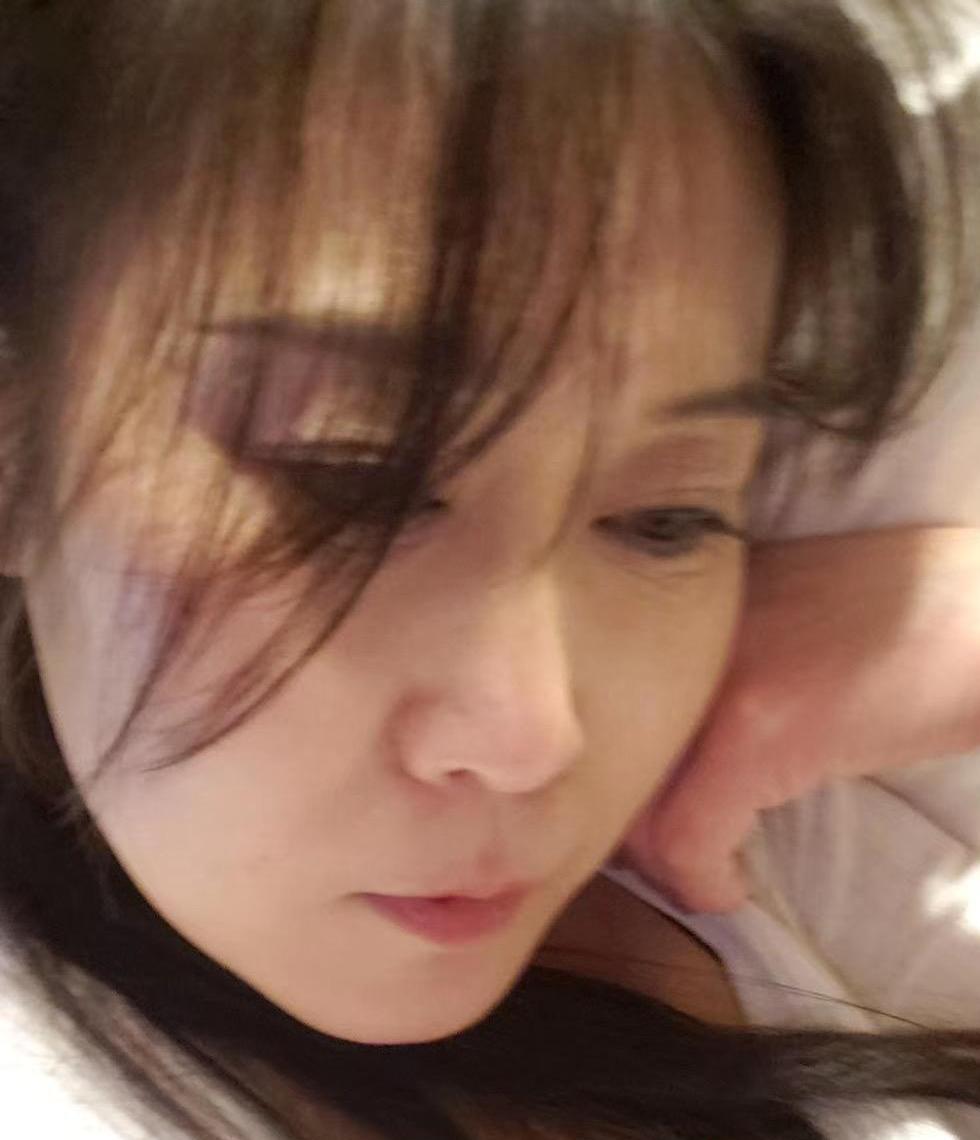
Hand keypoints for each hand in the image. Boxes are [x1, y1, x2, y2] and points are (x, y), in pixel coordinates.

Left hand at [616, 527, 979, 912]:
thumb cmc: (906, 620)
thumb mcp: (783, 624)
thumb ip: (714, 669)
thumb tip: (666, 743)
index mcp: (681, 611)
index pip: (602, 714)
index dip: (613, 782)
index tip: (634, 821)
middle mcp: (677, 638)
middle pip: (605, 759)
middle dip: (625, 827)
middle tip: (661, 860)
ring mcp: (711, 681)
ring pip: (635, 804)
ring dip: (662, 860)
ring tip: (699, 872)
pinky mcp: (755, 732)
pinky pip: (689, 837)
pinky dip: (703, 882)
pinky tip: (731, 891)